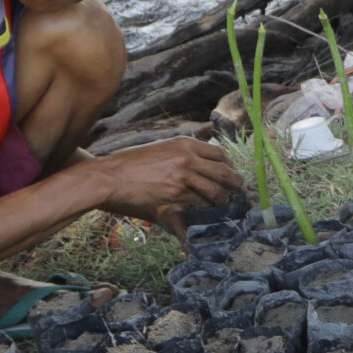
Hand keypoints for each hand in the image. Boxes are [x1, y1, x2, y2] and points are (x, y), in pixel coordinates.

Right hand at [86, 137, 243, 216]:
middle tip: (241, 192)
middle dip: (236, 183)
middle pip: (224, 171)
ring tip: (224, 204)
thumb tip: (199, 161)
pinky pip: (199, 201)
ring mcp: (183, 175)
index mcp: (185, 143)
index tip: (232, 174)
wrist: (111, 175)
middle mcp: (187, 157)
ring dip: (222, 199)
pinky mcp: (175, 193)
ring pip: (215, 189)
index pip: (219, 154)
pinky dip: (205, 206)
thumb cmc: (131, 163)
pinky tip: (205, 209)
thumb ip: (182, 152)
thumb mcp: (161, 148)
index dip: (230, 166)